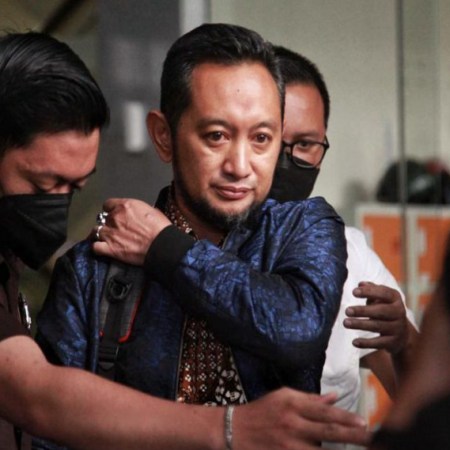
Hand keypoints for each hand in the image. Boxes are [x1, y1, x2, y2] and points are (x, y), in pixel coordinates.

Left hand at [91, 198, 170, 265]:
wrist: (162, 245)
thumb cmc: (161, 229)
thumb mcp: (152, 211)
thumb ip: (139, 210)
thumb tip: (138, 214)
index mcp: (125, 206)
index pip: (108, 204)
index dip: (111, 210)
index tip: (114, 214)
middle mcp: (115, 218)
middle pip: (102, 218)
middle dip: (108, 223)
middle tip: (116, 229)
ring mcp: (110, 233)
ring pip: (96, 231)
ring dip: (101, 234)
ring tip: (106, 238)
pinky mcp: (110, 248)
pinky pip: (95, 247)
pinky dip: (97, 248)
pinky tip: (102, 249)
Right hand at [235, 388, 370, 448]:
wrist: (234, 431)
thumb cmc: (261, 410)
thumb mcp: (283, 397)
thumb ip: (309, 399)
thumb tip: (334, 397)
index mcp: (292, 404)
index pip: (324, 411)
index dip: (345, 418)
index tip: (364, 422)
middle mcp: (292, 424)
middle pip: (327, 432)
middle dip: (351, 436)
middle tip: (370, 438)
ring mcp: (288, 444)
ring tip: (359, 447)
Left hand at [344, 281, 408, 354]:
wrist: (402, 334)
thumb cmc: (385, 310)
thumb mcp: (381, 298)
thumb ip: (371, 289)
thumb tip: (361, 284)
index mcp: (395, 299)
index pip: (383, 293)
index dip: (369, 292)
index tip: (353, 292)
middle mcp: (399, 312)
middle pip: (380, 311)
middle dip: (362, 310)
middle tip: (347, 311)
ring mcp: (397, 328)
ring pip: (378, 326)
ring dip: (360, 324)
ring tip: (345, 323)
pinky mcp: (394, 342)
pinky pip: (379, 343)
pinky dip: (366, 343)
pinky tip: (354, 342)